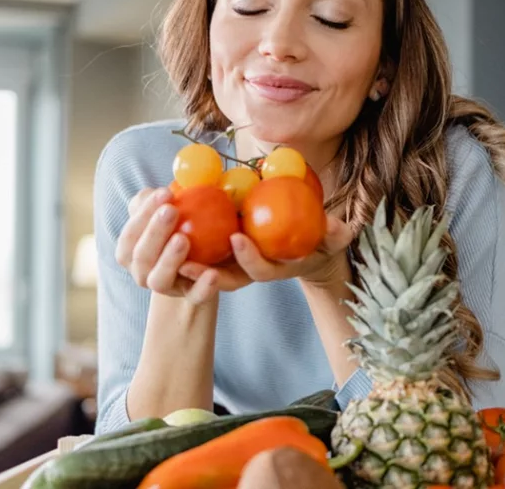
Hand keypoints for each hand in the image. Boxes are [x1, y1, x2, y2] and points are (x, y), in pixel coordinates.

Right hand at [114, 187, 219, 303]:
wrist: (205, 263)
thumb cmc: (181, 227)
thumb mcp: (169, 210)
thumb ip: (159, 199)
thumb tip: (161, 189)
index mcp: (132, 251)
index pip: (130, 234)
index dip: (142, 214)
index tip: (164, 192)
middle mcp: (143, 272)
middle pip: (141, 257)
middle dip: (153, 233)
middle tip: (172, 210)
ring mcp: (167, 287)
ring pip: (159, 280)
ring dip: (169, 259)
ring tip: (183, 239)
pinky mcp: (192, 298)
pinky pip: (195, 296)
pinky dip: (202, 287)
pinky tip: (212, 274)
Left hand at [177, 214, 356, 292]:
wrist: (303, 244)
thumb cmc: (318, 238)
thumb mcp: (330, 236)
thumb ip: (334, 233)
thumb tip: (338, 227)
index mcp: (275, 269)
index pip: (260, 272)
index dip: (249, 258)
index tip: (237, 237)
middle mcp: (250, 272)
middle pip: (224, 279)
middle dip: (204, 272)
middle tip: (185, 252)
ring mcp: (233, 267)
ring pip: (205, 273)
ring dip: (185, 263)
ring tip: (168, 243)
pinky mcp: (220, 258)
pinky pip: (198, 256)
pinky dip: (182, 246)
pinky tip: (166, 224)